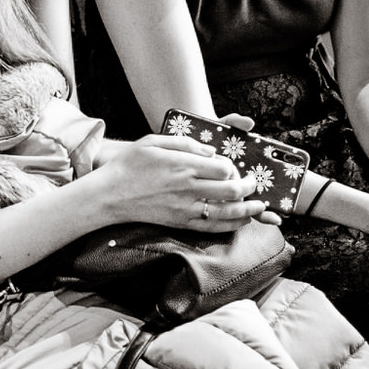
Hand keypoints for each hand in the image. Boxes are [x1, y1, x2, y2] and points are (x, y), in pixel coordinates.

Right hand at [92, 134, 264, 230]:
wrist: (110, 194)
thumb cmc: (131, 165)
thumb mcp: (155, 141)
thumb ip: (186, 143)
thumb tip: (210, 151)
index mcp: (184, 165)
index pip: (223, 169)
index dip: (234, 168)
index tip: (233, 167)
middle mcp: (188, 188)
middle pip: (231, 191)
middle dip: (249, 188)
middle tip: (254, 185)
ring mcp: (185, 208)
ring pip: (226, 212)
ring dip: (248, 210)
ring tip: (259, 206)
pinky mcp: (180, 222)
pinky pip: (212, 227)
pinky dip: (231, 225)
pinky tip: (241, 221)